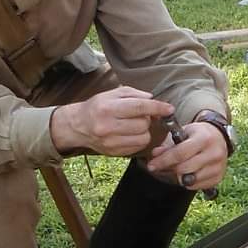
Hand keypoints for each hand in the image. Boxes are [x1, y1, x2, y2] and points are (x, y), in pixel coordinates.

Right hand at [50, 86, 173, 155]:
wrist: (78, 126)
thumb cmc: (98, 107)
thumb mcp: (113, 94)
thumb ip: (134, 94)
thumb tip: (152, 99)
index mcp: (108, 108)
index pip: (139, 107)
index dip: (157, 108)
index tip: (169, 109)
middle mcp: (108, 126)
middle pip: (143, 124)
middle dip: (147, 119)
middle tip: (139, 115)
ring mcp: (110, 142)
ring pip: (143, 138)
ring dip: (144, 130)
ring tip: (133, 124)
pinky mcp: (114, 153)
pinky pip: (138, 147)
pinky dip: (139, 139)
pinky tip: (129, 133)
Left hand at [144, 120, 229, 191]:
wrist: (220, 137)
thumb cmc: (198, 135)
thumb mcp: (184, 133)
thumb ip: (168, 145)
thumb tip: (155, 155)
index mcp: (204, 139)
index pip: (180, 154)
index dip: (163, 161)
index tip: (152, 165)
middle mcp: (214, 153)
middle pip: (184, 169)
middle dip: (169, 169)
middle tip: (161, 167)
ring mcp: (218, 167)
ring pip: (190, 180)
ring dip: (179, 176)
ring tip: (178, 168)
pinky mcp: (218, 177)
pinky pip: (197, 186)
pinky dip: (188, 182)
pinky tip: (189, 172)